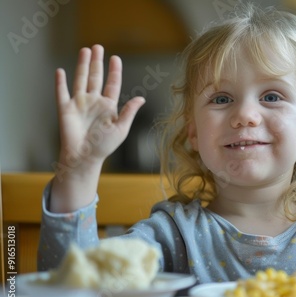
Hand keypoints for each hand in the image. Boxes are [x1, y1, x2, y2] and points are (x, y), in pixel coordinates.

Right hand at [56, 44, 144, 173]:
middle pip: (96, 77)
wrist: (84, 157)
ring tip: (85, 50)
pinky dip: (60, 82)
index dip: (114, 71)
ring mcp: (79, 104)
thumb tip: (141, 98)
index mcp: (108, 106)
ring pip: (81, 79)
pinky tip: (60, 70)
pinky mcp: (65, 109)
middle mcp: (94, 102)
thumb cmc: (104, 146)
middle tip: (98, 47)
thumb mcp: (121, 128)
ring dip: (82, 65)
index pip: (112, 84)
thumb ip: (129, 112)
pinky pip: (62, 93)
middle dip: (97, 62)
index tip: (116, 58)